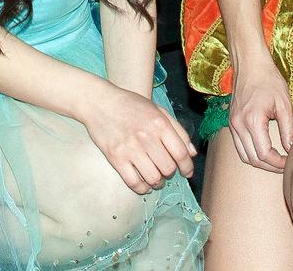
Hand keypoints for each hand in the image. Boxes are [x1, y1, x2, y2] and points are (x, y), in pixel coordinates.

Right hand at [79, 81, 196, 193]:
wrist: (100, 102)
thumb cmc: (131, 105)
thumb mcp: (158, 110)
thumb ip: (178, 130)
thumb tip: (192, 153)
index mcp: (159, 123)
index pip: (180, 153)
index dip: (187, 167)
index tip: (187, 172)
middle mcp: (146, 137)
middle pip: (167, 168)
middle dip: (170, 173)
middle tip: (166, 170)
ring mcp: (130, 149)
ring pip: (153, 178)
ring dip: (158, 182)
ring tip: (157, 178)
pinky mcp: (116, 158)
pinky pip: (134, 183)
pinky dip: (142, 188)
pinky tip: (144, 184)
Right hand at [223, 54, 292, 171]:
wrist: (250, 64)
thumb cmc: (269, 80)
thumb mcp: (284, 104)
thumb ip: (288, 130)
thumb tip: (291, 150)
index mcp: (252, 121)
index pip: (264, 154)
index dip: (278, 163)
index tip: (289, 161)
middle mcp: (238, 125)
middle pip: (252, 159)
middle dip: (270, 166)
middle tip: (285, 165)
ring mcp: (232, 124)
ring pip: (244, 155)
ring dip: (260, 162)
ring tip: (276, 161)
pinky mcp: (232, 122)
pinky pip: (239, 146)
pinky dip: (251, 153)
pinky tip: (264, 150)